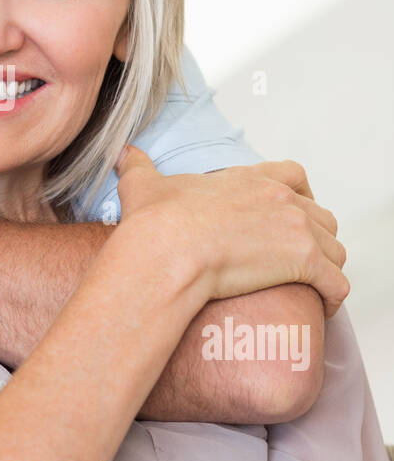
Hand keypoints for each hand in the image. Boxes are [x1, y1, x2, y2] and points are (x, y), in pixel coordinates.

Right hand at [115, 147, 348, 316]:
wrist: (167, 251)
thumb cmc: (156, 222)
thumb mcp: (143, 185)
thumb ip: (137, 165)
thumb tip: (123, 152)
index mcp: (250, 179)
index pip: (293, 175)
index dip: (300, 195)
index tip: (293, 214)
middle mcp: (281, 199)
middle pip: (321, 215)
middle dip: (315, 238)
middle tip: (298, 261)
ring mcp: (297, 229)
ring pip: (334, 249)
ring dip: (327, 268)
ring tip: (311, 287)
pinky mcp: (305, 262)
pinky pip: (338, 282)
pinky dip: (334, 296)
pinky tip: (322, 307)